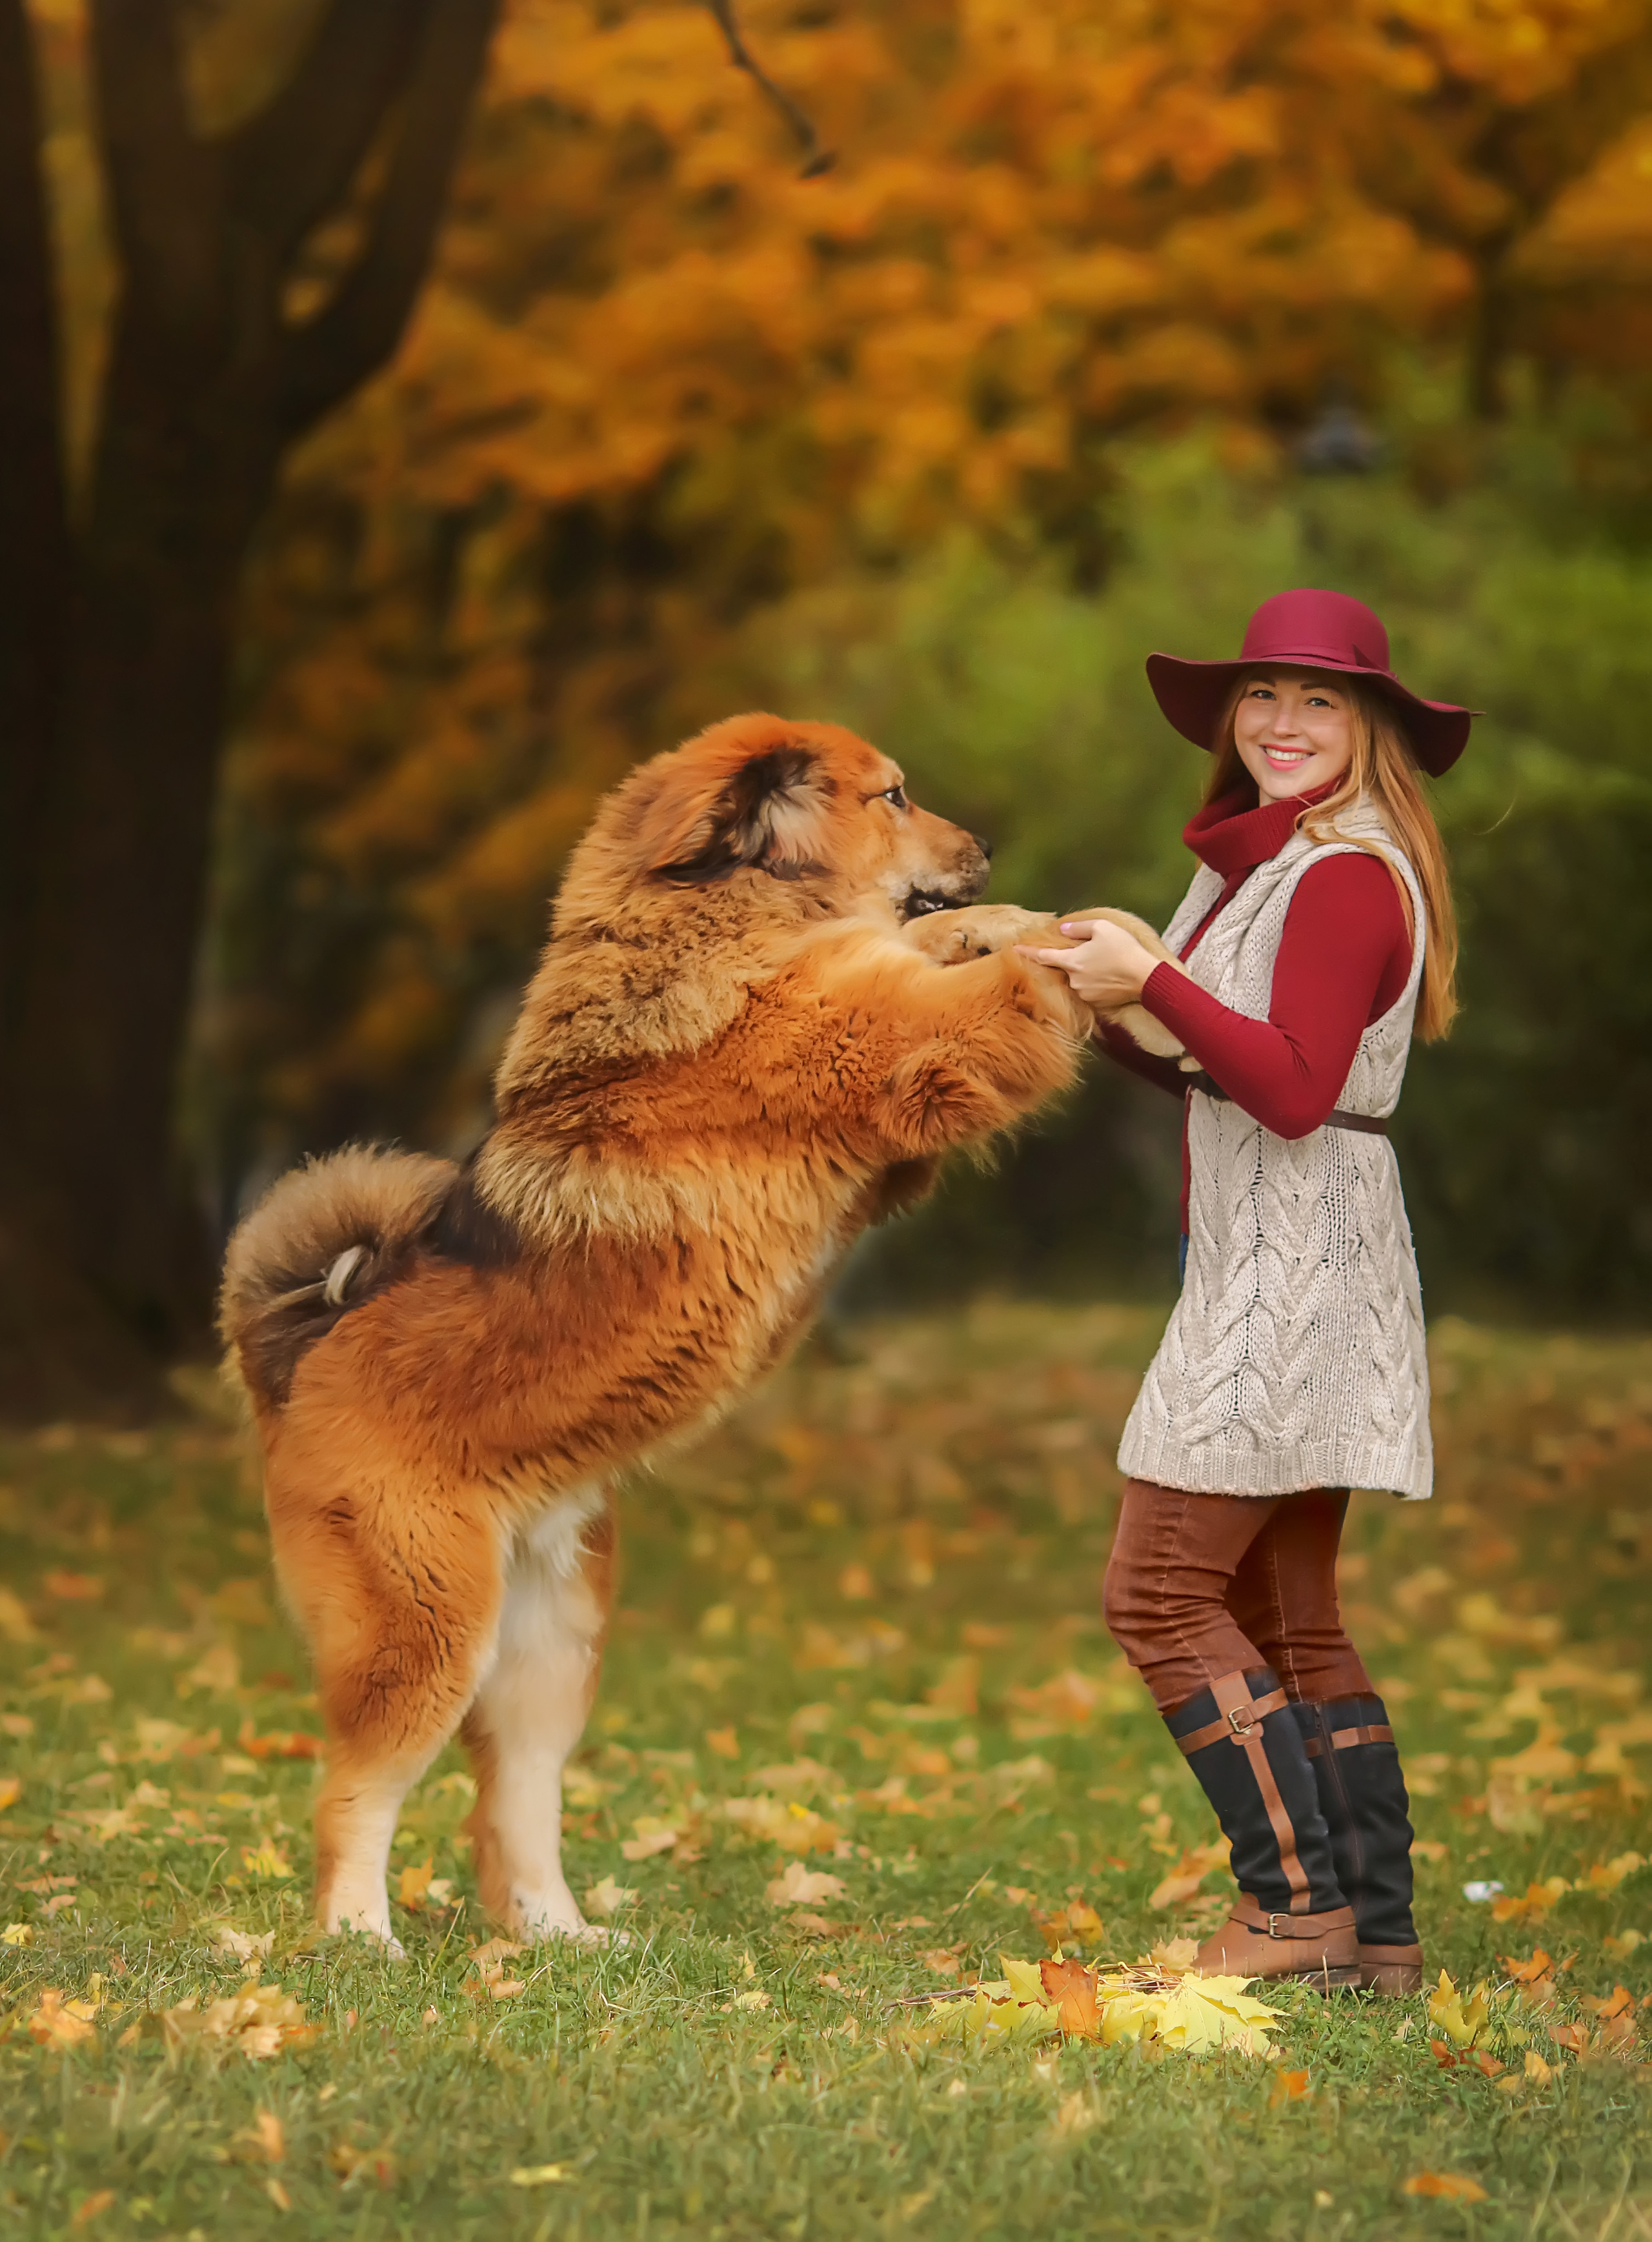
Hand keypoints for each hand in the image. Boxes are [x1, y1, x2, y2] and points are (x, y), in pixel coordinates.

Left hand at [1017, 917, 1160, 1008]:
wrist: (1146, 978)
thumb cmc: (1124, 949)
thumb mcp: (1102, 928)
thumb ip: (1078, 928)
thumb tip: (1061, 930)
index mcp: (1071, 961)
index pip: (1042, 957)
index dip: (1027, 952)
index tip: (1013, 950)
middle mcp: (1073, 980)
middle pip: (1064, 968)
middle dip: (1072, 960)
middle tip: (1091, 953)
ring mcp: (1084, 994)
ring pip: (1078, 979)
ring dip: (1086, 971)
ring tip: (1106, 963)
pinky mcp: (1096, 1004)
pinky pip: (1089, 989)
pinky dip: (1095, 982)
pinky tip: (1109, 975)